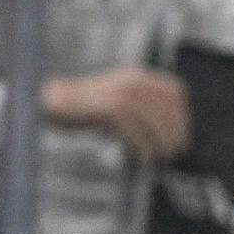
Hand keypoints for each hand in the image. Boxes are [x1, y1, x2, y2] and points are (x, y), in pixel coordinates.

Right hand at [46, 66, 189, 159]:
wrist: (50, 103)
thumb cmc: (86, 109)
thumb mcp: (119, 102)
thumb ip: (142, 109)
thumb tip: (171, 131)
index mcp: (137, 76)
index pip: (175, 92)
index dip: (183, 115)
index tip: (183, 136)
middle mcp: (130, 80)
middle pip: (167, 106)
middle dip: (175, 131)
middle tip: (176, 151)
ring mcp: (117, 92)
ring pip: (151, 116)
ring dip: (160, 139)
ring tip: (161, 156)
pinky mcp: (104, 106)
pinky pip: (131, 126)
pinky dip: (140, 142)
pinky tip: (142, 156)